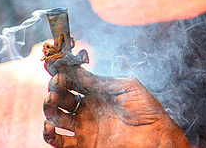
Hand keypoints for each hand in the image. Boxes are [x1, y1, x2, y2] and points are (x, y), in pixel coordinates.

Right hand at [43, 66, 189, 146]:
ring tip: (52, 99)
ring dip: (49, 107)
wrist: (155, 133)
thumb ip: (102, 81)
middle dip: (55, 88)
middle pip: (62, 97)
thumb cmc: (146, 107)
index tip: (56, 65)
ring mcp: (84, 126)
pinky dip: (49, 135)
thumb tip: (79, 71)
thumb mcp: (127, 86)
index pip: (74, 81)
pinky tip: (50, 125)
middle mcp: (86, 108)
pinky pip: (60, 142)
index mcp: (96, 92)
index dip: (63, 73)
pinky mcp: (84, 144)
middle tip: (58, 82)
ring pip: (56, 116)